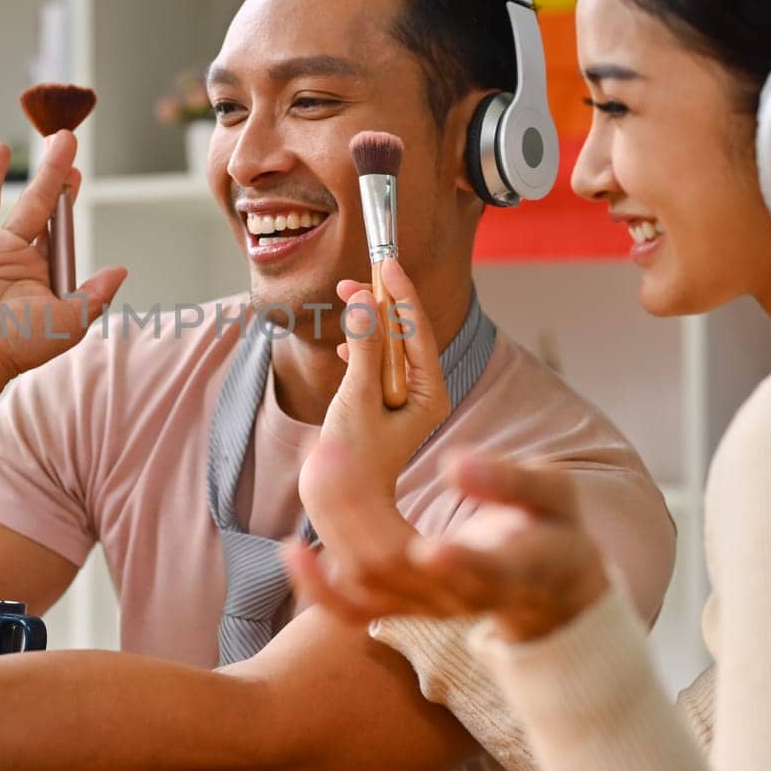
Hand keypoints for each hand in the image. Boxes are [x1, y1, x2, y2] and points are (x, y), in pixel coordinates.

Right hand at [0, 132, 126, 387]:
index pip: (57, 222)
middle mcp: (5, 251)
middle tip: (63, 138)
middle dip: (49, 170)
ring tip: (0, 146)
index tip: (77, 171)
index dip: (68, 194)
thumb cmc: (14, 347)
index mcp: (34, 266)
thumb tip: (121, 271)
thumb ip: (95, 295)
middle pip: (32, 200)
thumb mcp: (66, 322)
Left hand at [286, 455, 609, 642]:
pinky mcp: (400, 611)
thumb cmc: (550, 528)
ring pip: (367, 580)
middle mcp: (462, 597)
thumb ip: (511, 482)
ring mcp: (426, 608)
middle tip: (332, 445)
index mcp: (512, 568)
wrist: (544, 586)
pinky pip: (350, 612)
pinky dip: (316, 587)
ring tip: (318, 457)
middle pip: (399, 565)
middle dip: (357, 507)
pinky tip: (291, 549)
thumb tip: (457, 463)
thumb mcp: (554, 496)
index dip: (459, 563)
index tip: (429, 547)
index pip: (487, 572)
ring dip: (333, 519)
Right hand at [297, 259, 450, 567]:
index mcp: (429, 393)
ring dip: (368, 324)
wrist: (341, 507)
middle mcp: (422, 395)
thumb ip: (363, 348)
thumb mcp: (357, 399)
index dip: (401, 294)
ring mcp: (403, 402)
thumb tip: (363, 303)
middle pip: (405, 335)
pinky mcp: (382, 408)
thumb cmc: (352, 461)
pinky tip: (346, 345)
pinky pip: (376, 366)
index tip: (386, 263)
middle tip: (354, 279)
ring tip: (346, 299)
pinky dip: (360, 349)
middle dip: (381, 304)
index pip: (418, 330)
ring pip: (388, 348)